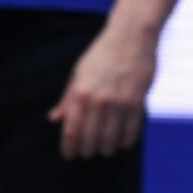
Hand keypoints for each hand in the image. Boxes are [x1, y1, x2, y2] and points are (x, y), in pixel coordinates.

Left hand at [48, 28, 156, 159]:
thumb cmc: (102, 54)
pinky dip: (126, 142)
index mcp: (80, 93)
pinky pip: (131, 132)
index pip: (71, 131)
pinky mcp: (138, 102)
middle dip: (88, 151)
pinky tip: (123, 141)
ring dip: (107, 149)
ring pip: (111, 140)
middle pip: (90, 140)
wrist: (132, 36)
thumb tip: (54, 119)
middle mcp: (98, 101)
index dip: (69, 149)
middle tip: (89, 152)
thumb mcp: (78, 73)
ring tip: (106, 148)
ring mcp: (119, 102)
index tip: (70, 155)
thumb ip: (68, 98)